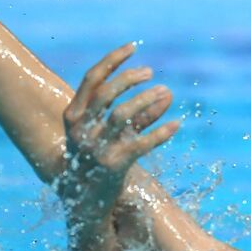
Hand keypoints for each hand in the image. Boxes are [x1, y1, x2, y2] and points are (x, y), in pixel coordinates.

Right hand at [58, 43, 179, 240]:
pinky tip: (177, 125)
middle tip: (151, 73)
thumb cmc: (100, 161)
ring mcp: (95, 149)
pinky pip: (140, 144)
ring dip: (146, 100)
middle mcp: (80, 131)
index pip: (91, 79)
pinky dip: (161, 133)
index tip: (134, 47)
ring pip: (122, 115)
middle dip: (130, 78)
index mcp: (73, 117)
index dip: (113, 60)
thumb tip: (168, 92)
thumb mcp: (114, 134)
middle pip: (106, 93)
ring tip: (165, 92)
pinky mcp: (112, 166)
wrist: (87, 203)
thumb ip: (140, 114)